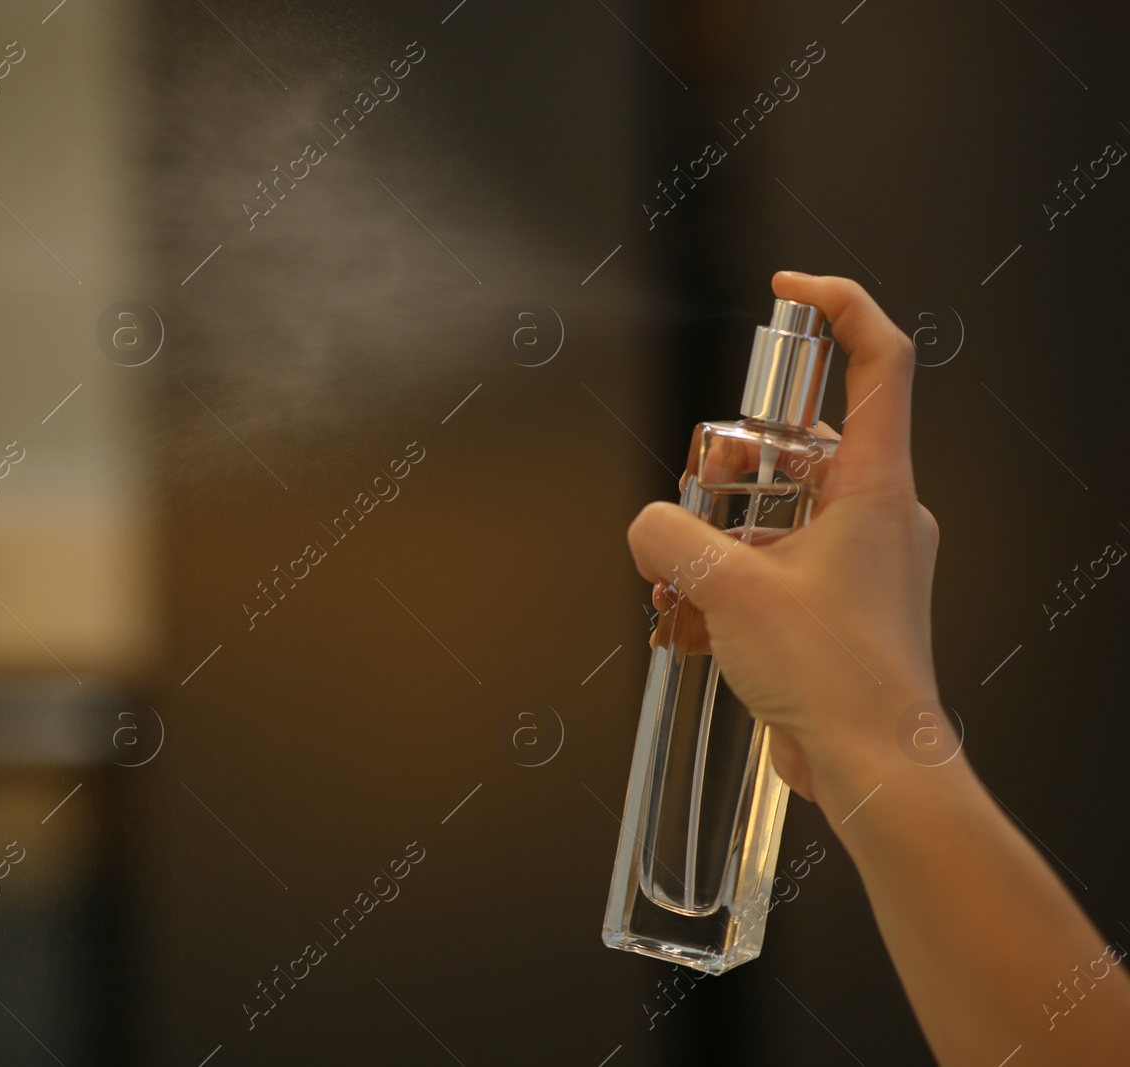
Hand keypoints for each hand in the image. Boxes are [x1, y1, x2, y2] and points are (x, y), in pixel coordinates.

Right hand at [626, 273, 941, 813]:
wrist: (874, 766)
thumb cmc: (838, 676)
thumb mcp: (730, 589)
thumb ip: (671, 539)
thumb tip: (649, 528)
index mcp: (876, 486)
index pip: (881, 360)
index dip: (839, 306)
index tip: (789, 290)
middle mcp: (879, 515)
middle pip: (802, 446)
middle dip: (733, 471)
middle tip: (696, 501)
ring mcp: (862, 564)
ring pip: (779, 517)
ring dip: (720, 545)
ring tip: (680, 589)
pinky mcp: (840, 608)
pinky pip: (776, 571)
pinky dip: (729, 589)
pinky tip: (688, 627)